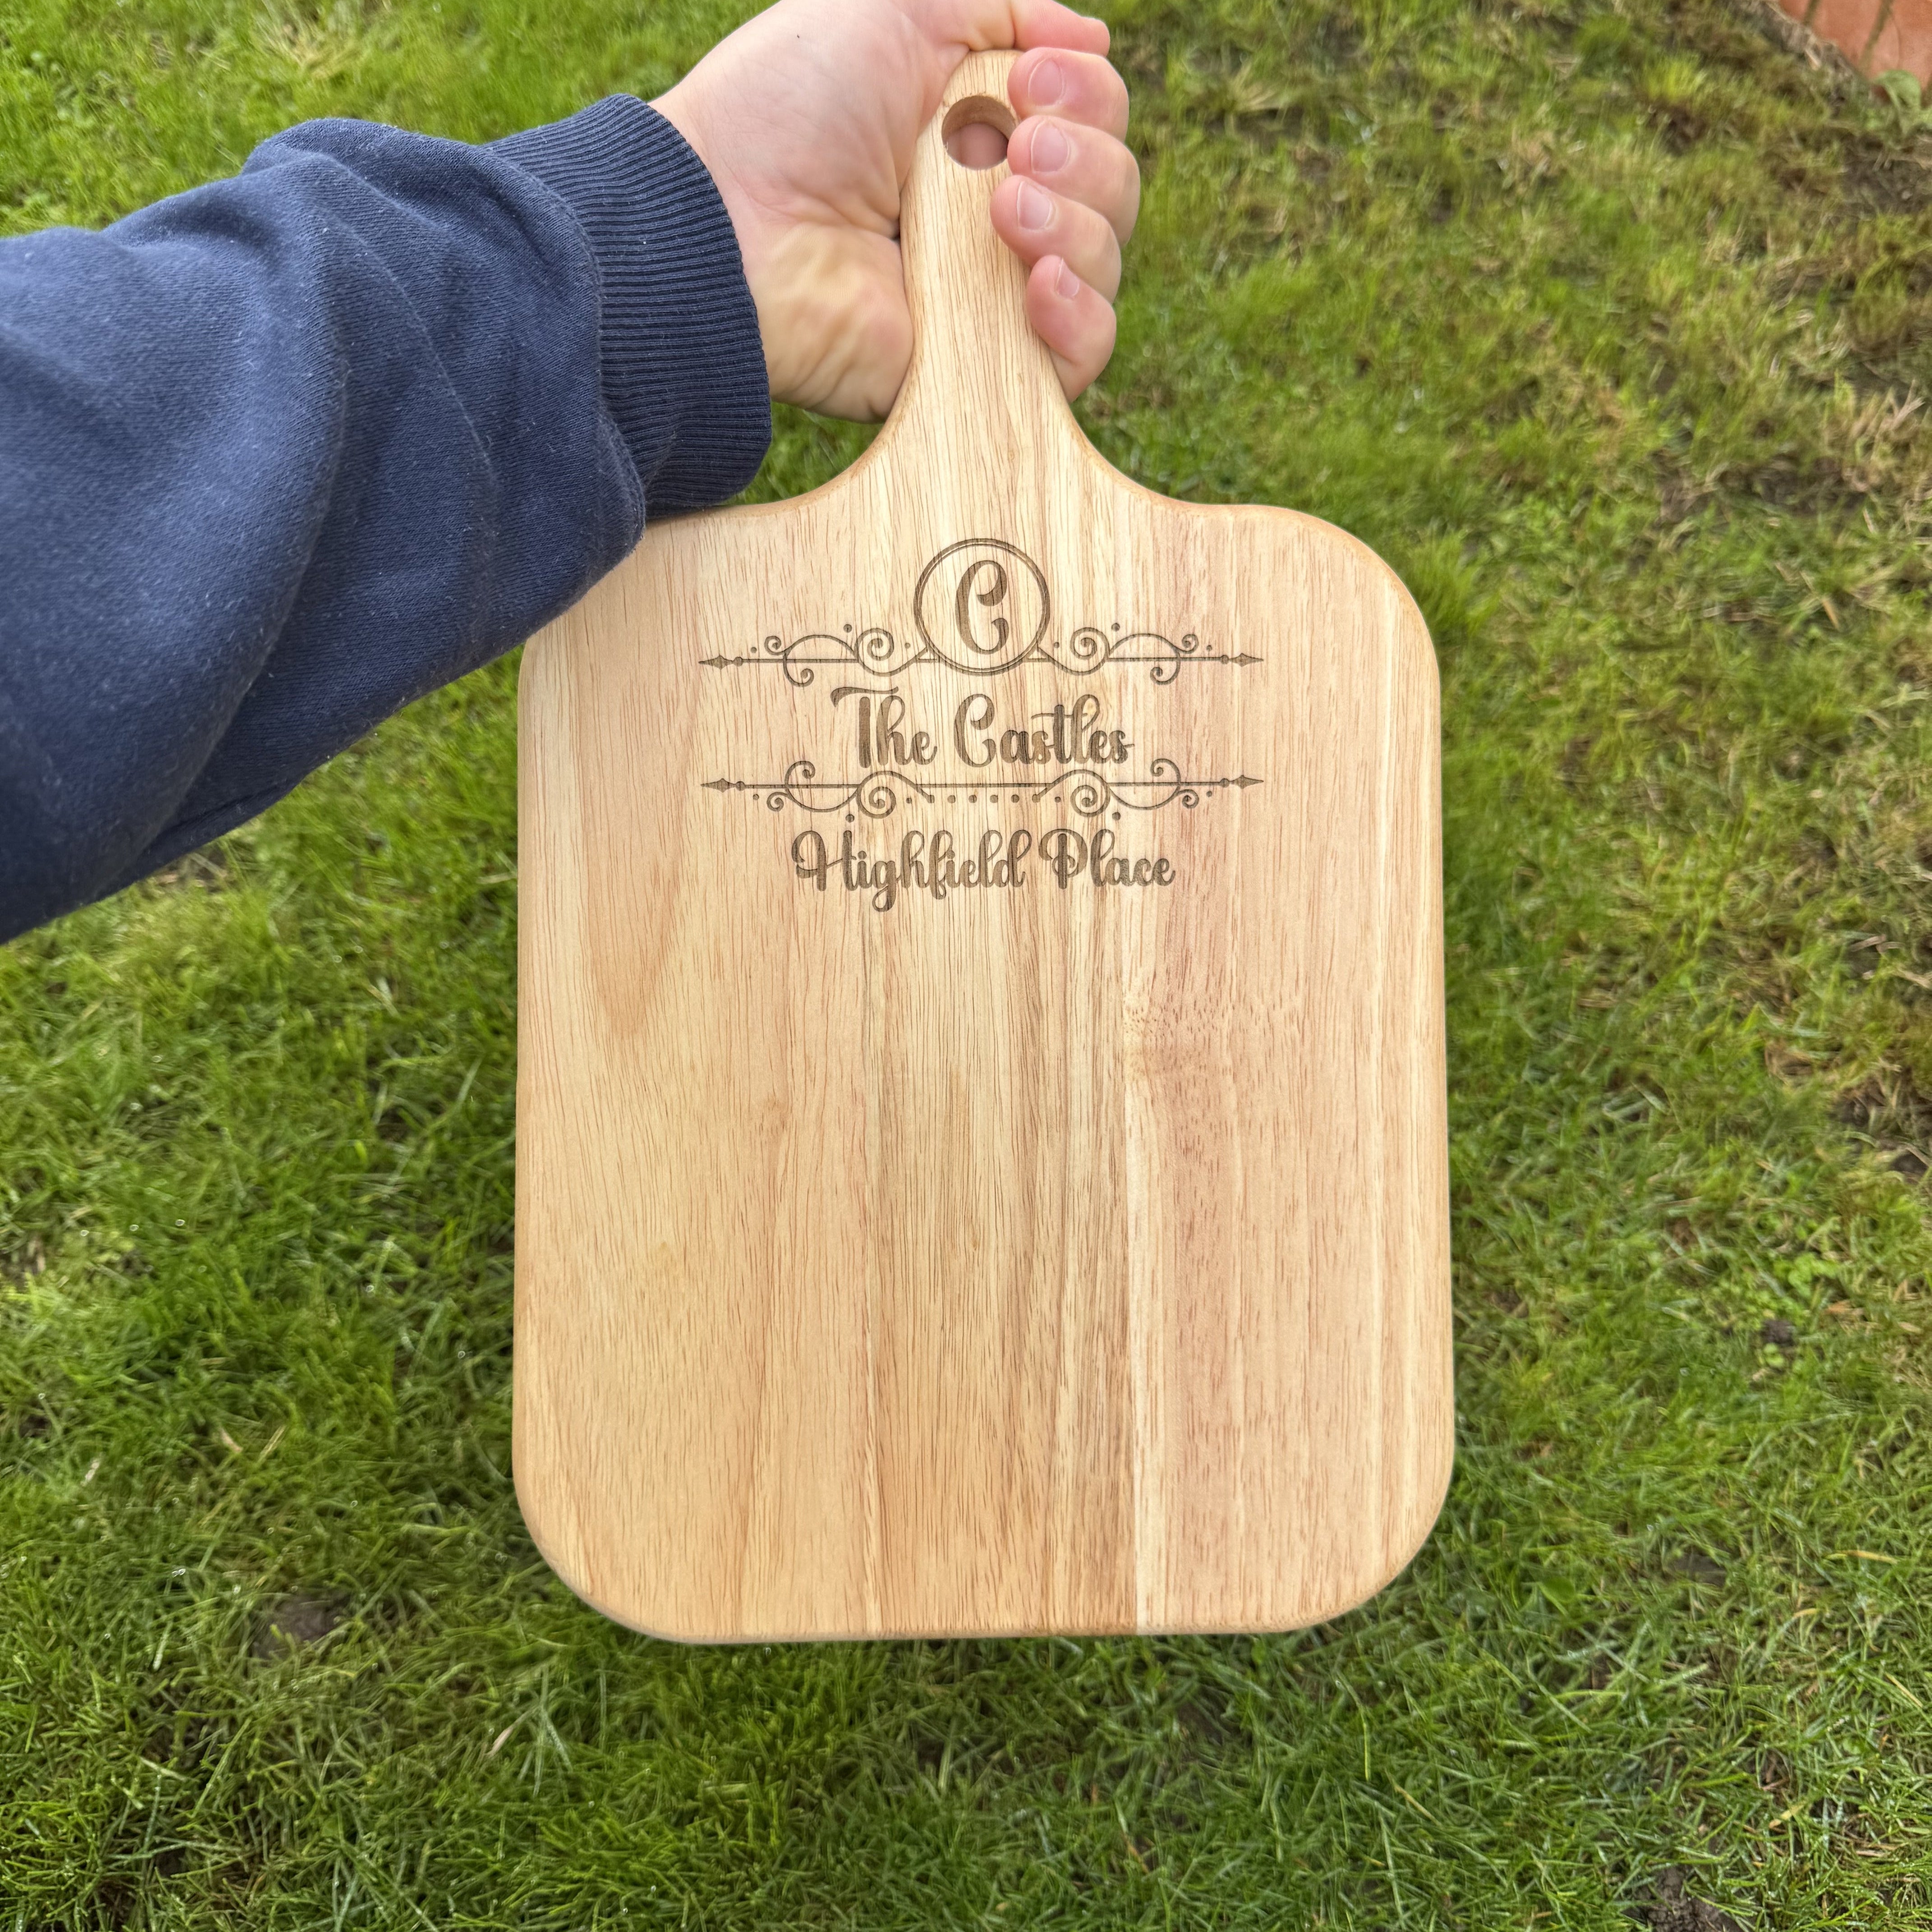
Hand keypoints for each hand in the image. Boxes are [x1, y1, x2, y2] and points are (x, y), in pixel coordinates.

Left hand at [654, 0, 1139, 420]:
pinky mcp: (979, 369)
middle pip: (1111, 190)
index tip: (1027, 83)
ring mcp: (988, 296)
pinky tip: (1038, 285)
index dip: (1084, 97)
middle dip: (1086, 158)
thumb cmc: (787, 110)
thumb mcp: (895, 10)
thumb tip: (1093, 41)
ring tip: (1004, 212)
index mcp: (976, 130)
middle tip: (1018, 149)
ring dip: (1078, 225)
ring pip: (1102, 265)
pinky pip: (1080, 358)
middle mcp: (991, 213)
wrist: (727, 223)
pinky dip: (1081, 315)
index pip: (1091, 119)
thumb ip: (999, 8)